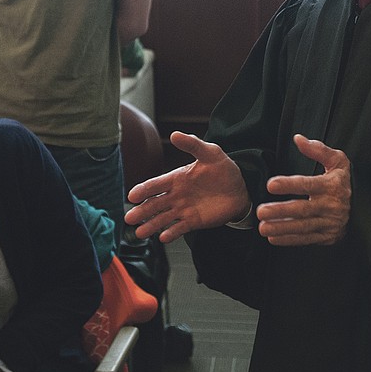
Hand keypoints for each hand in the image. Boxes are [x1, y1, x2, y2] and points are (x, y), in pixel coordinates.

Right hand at [125, 131, 250, 242]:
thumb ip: (192, 144)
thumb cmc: (224, 168)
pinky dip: (171, 233)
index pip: (156, 184)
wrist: (241, 188)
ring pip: (163, 218)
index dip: (144, 190)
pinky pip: (180, 228)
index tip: (132, 196)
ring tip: (139, 233)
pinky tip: (163, 237)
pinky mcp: (194, 221)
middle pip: (155, 204)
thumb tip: (174, 134)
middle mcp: (176, 195)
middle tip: (129, 218)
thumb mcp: (210, 153)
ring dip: (151, 225)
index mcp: (177, 178)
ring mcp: (184, 209)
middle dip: (142, 211)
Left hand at [256, 134, 350, 245]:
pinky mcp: (328, 236)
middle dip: (280, 211)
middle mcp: (331, 206)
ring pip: (303, 227)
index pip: (308, 185)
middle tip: (261, 211)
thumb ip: (317, 149)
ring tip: (263, 227)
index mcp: (332, 186)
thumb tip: (298, 139)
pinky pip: (306, 239)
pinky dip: (289, 240)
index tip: (270, 185)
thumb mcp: (337, 161)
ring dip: (281, 228)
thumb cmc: (343, 180)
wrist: (366, 205)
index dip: (289, 185)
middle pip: (303, 209)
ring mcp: (330, 223)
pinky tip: (273, 238)